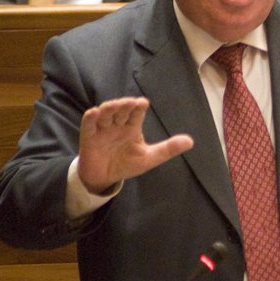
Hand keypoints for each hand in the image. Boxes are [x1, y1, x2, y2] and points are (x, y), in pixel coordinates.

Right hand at [77, 97, 193, 193]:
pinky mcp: (89, 137)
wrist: (105, 178)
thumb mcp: (149, 158)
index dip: (138, 107)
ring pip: (105, 114)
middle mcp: (118, 124)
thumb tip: (191, 141)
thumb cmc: (127, 163)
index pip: (136, 113)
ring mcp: (103, 129)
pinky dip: (91, 118)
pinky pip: (88, 125)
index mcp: (132, 127)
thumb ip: (168, 149)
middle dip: (124, 106)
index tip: (143, 103)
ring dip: (109, 108)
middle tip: (130, 103)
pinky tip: (94, 113)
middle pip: (121, 111)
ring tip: (114, 105)